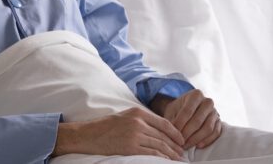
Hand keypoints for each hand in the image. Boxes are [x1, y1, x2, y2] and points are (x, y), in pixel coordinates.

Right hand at [52, 106, 185, 159]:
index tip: (182, 140)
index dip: (175, 133)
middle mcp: (138, 122)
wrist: (89, 135)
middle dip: (175, 145)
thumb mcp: (126, 116)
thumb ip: (142, 120)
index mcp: (139, 113)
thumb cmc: (106, 126)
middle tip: (183, 153)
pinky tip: (167, 162)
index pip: (164, 123)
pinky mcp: (130, 148)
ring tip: (178, 159)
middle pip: (163, 135)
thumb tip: (161, 129)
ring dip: (171, 153)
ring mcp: (134, 135)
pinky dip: (161, 158)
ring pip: (159, 145)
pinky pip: (151, 154)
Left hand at [153, 89, 222, 149]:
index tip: (173, 134)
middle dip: (187, 134)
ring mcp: (215, 112)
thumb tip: (172, 134)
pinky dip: (207, 140)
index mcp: (196, 94)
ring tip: (186, 145)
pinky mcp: (219, 122)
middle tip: (179, 142)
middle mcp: (208, 101)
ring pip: (208, 128)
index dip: (180, 124)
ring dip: (196, 139)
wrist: (187, 109)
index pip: (187, 111)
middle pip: (198, 121)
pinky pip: (216, 132)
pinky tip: (197, 146)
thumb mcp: (172, 111)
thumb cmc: (178, 110)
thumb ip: (172, 121)